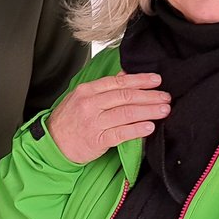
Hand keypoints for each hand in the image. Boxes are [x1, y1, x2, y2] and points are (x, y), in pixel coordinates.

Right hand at [47, 72, 170, 163]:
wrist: (53, 144)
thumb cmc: (69, 120)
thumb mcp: (81, 98)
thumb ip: (103, 87)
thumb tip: (125, 75)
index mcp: (87, 91)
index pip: (118, 82)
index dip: (140, 80)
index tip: (156, 80)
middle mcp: (90, 104)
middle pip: (125, 97)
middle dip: (149, 96)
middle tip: (166, 97)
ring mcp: (93, 122)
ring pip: (126, 113)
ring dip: (148, 111)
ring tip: (163, 110)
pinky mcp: (97, 140)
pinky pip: (121, 133)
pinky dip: (137, 130)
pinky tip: (149, 128)